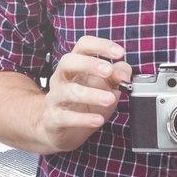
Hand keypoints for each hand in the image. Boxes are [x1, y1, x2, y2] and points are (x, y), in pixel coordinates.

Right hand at [41, 36, 131, 152]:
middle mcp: (61, 78)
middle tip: (108, 71)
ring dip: (91, 94)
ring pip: (68, 91)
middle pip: (68, 62)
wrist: (65, 131)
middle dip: (89, 64)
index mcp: (76, 65)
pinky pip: (65, 117)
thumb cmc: (88, 103)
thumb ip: (118, 75)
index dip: (101, 45)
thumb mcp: (108, 86)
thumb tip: (123, 75)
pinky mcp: (52, 119)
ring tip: (110, 99)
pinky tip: (98, 119)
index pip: (84, 45)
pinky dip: (83, 119)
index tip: (120, 53)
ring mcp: (55, 98)